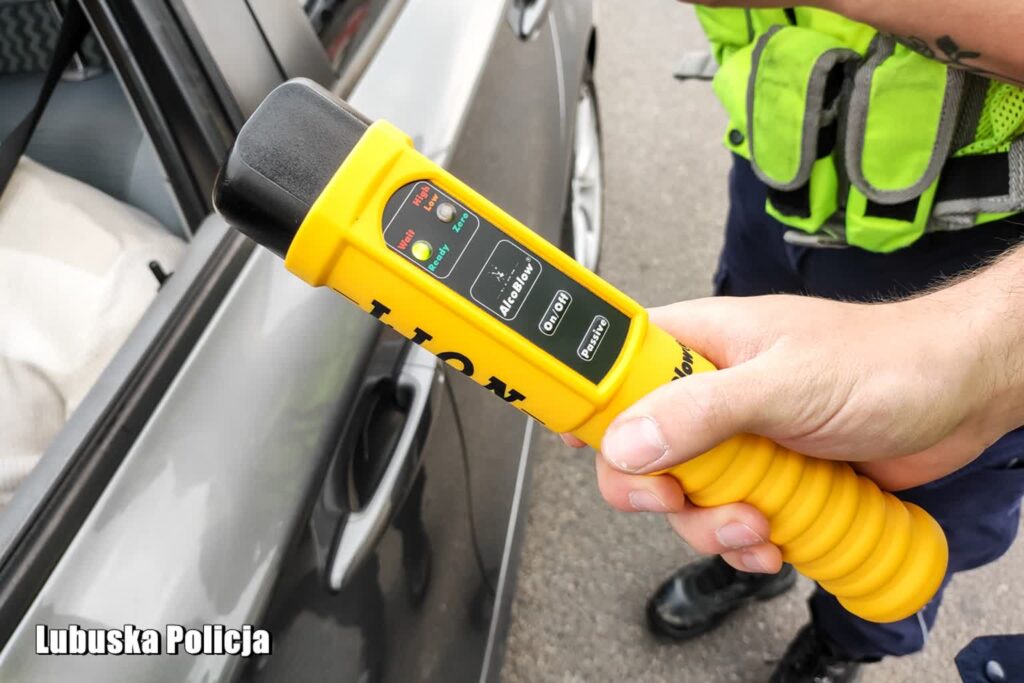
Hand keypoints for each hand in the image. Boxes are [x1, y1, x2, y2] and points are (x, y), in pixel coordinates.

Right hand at [565, 260, 1023, 572]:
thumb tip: (628, 440)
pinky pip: (726, 520)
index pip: (614, 366)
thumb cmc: (887, 359)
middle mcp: (708, 390)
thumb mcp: (785, 382)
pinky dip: (744, 542)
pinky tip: (773, 537)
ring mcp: (737, 437)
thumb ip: (701, 411)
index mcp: (699, 342)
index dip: (591, 404)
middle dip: (654, 487)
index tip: (585, 441)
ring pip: (681, 496)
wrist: (960, 395)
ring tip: (757, 520)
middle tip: (680, 496)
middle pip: (636, 447)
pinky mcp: (767, 476)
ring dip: (711, 524)